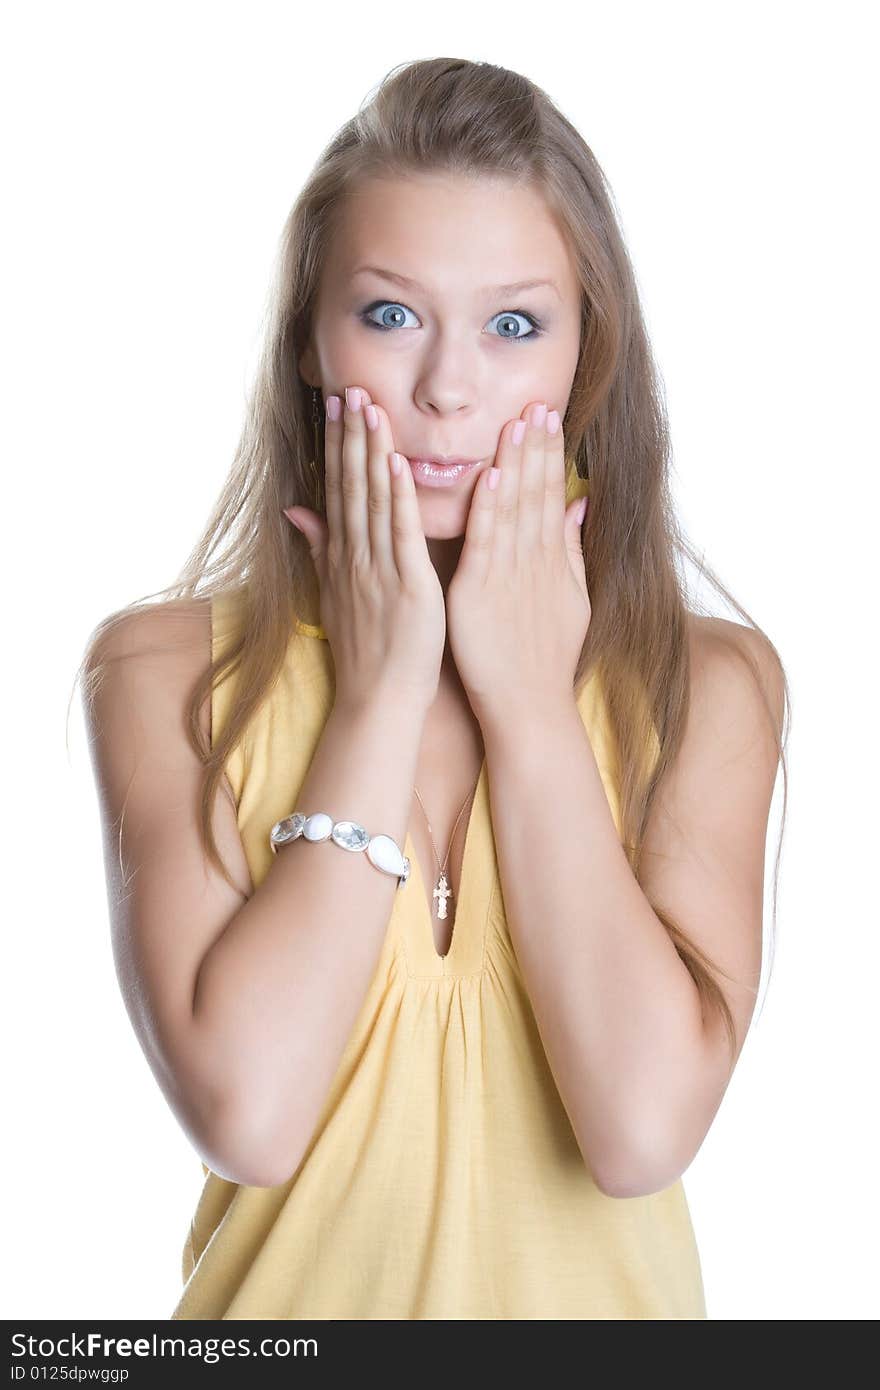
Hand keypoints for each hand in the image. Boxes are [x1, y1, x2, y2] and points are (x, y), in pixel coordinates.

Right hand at [283, 386, 446, 712]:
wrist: (378, 699)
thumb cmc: (366, 651)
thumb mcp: (334, 594)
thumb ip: (318, 548)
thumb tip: (295, 509)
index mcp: (342, 557)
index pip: (338, 489)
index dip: (337, 445)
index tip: (336, 404)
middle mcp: (354, 557)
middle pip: (351, 485)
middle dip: (350, 434)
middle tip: (349, 387)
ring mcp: (377, 570)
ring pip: (373, 500)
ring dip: (370, 451)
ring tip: (369, 406)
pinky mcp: (406, 586)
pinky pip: (400, 534)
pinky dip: (397, 497)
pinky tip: (396, 461)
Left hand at [446, 401, 590, 718]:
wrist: (528, 707)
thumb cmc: (542, 658)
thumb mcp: (569, 598)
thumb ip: (571, 549)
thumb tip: (580, 504)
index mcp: (547, 560)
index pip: (549, 495)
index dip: (548, 454)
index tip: (547, 414)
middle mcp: (532, 562)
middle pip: (536, 493)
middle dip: (536, 446)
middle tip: (538, 401)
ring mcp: (508, 576)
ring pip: (512, 509)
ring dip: (513, 464)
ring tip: (516, 422)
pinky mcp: (479, 594)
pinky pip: (484, 545)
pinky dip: (486, 510)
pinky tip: (487, 476)